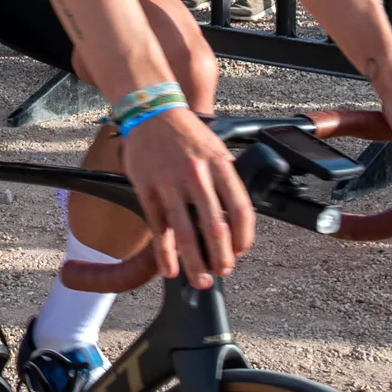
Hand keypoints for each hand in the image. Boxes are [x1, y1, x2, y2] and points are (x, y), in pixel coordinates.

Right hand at [119, 106, 254, 288]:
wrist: (151, 111)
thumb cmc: (185, 132)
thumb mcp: (216, 148)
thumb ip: (225, 179)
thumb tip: (234, 216)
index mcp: (221, 165)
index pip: (241, 210)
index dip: (244, 238)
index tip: (241, 251)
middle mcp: (198, 175)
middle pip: (215, 227)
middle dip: (221, 257)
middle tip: (222, 272)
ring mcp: (171, 184)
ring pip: (187, 233)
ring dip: (195, 263)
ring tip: (199, 280)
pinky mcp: (148, 190)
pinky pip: (159, 228)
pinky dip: (164, 253)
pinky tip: (168, 269)